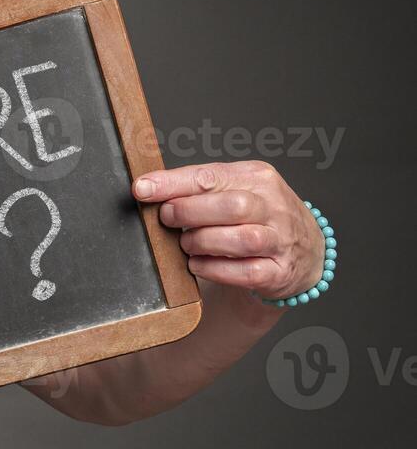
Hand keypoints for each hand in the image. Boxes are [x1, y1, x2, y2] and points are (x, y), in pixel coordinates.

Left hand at [132, 160, 325, 304]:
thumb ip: (199, 188)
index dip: (172, 183)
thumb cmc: (257, 215)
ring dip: (202, 242)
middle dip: (188, 212)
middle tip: (167, 218)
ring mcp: (281, 239)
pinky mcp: (280, 271)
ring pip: (240, 239)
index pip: (211, 176)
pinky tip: (198, 264)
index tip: (142, 189)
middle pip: (230, 206)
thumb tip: (148, 188)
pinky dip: (214, 269)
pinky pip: (245, 272)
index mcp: (257, 178)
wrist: (306, 249)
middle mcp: (274, 206)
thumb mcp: (235, 189)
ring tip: (186, 244)